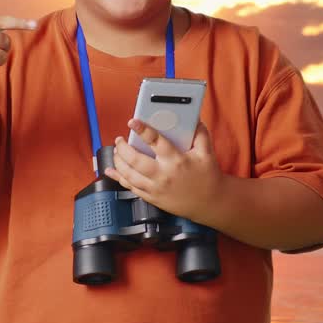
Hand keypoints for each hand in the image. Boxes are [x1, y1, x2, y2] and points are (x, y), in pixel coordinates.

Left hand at [105, 119, 225, 223]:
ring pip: (129, 175)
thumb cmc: (208, 177)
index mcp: (177, 160)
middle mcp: (164, 175)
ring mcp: (156, 188)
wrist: (210, 203)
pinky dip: (119, 178)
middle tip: (120, 140)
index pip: (157, 142)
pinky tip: (111, 171)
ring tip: (116, 151)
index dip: (143, 130)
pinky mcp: (152, 198)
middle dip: (123, 148)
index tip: (133, 122)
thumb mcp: (207, 153)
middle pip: (136, 160)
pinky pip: (131, 188)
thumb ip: (200, 134)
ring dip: (119, 162)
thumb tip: (194, 119)